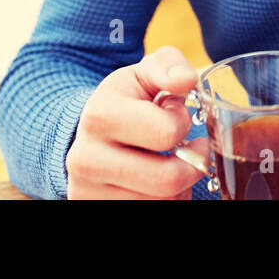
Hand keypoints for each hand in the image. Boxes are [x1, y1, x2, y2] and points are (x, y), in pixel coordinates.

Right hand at [66, 45, 204, 198]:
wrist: (87, 129)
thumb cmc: (127, 99)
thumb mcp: (145, 72)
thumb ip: (170, 65)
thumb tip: (186, 80)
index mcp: (100, 115)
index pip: (166, 133)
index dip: (183, 123)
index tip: (177, 116)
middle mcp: (86, 158)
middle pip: (167, 180)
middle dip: (192, 163)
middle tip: (192, 149)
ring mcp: (86, 190)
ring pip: (163, 203)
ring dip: (181, 186)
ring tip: (172, 164)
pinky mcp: (92, 207)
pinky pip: (151, 214)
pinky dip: (166, 201)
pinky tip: (158, 183)